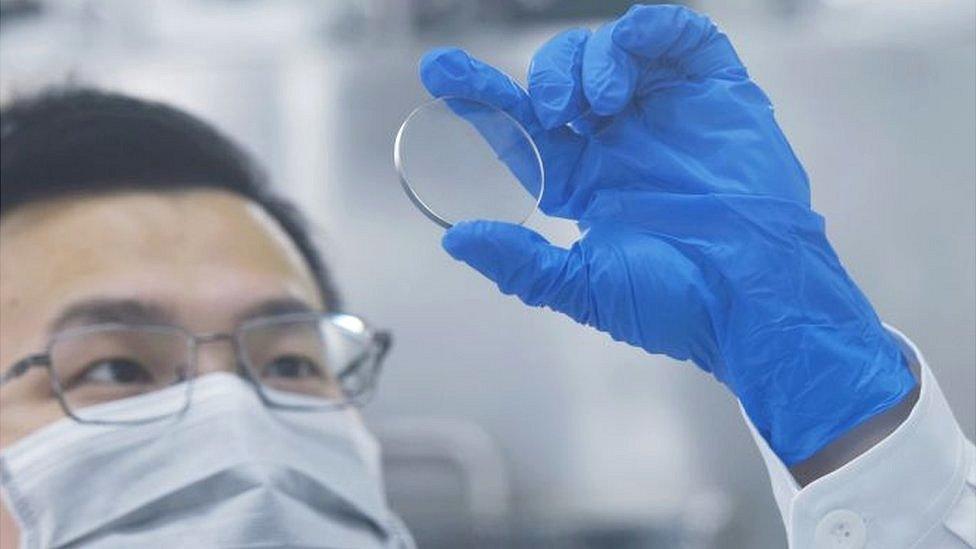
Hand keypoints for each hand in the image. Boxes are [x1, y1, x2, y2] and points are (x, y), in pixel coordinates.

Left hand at [419, 5, 914, 464]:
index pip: (523, 126)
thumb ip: (520, 263)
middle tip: (557, 110)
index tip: (438, 74)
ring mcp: (667, 113)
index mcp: (585, 180)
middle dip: (546, 78)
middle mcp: (620, 141)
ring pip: (611, 50)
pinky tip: (631, 51)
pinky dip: (648, 30)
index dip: (482, 97)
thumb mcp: (585, 287)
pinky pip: (678, 37)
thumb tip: (455, 240)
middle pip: (562, 78)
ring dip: (591, 60)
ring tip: (599, 102)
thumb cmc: (678, 304)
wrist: (755, 302)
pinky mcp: (715, 94)